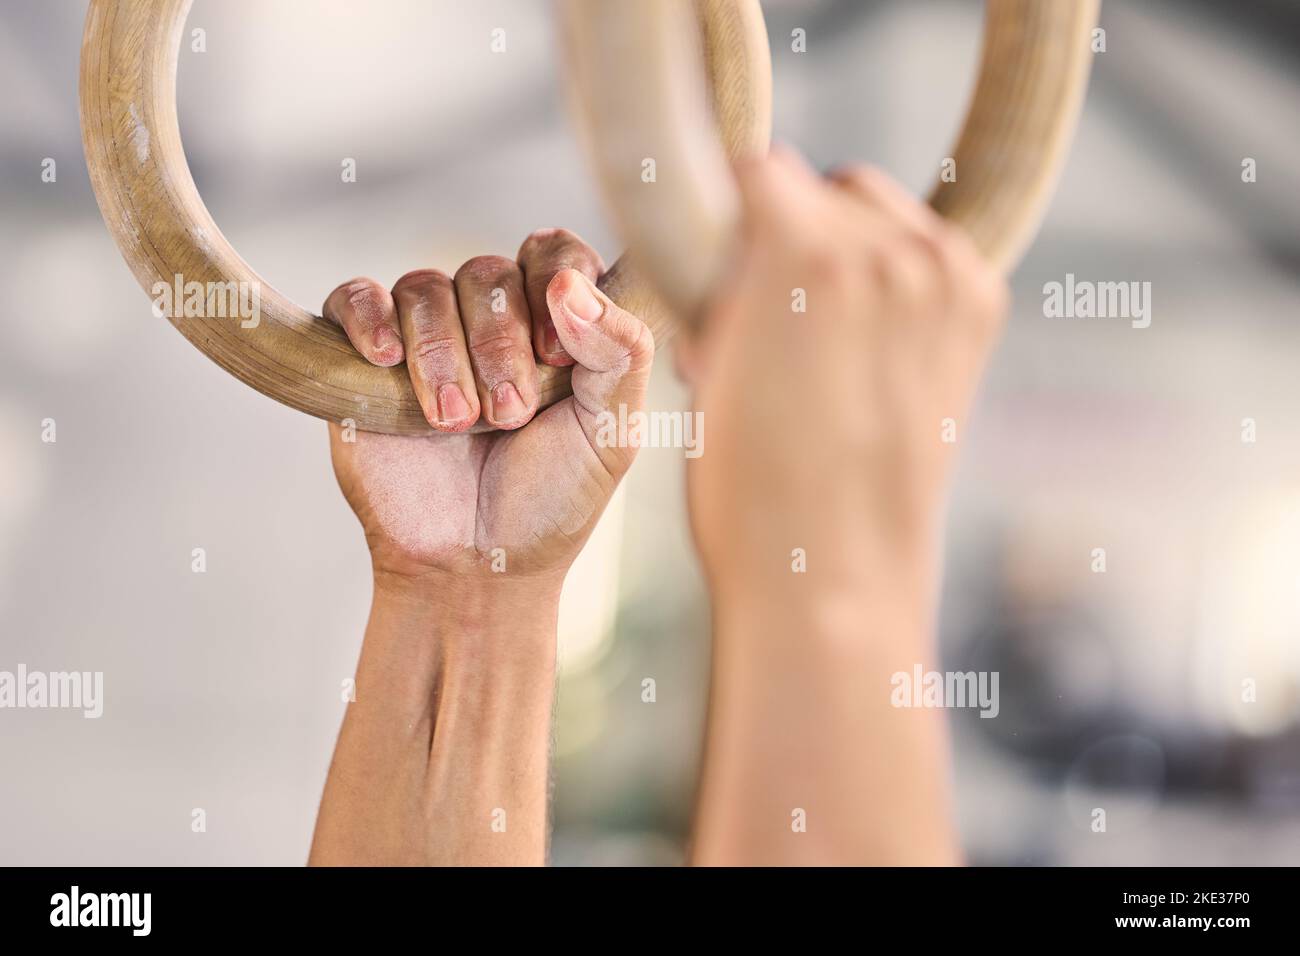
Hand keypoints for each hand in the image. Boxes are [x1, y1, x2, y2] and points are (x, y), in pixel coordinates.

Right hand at [323, 229, 653, 583]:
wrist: (473, 565)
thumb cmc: (550, 500)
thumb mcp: (611, 432)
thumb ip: (618, 351)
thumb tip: (569, 284)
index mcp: (557, 324)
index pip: (555, 253)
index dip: (554, 285)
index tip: (556, 358)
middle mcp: (491, 319)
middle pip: (486, 272)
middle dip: (497, 344)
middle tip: (508, 415)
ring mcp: (428, 336)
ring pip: (424, 289)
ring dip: (441, 355)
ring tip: (455, 421)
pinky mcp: (365, 359)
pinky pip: (354, 298)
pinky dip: (368, 318)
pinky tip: (386, 358)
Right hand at [684, 151, 1002, 865]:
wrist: (834, 571)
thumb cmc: (748, 485)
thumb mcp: (706, 361)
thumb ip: (727, 274)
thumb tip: (744, 239)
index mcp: (805, 252)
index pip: (760, 170)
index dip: (729, 212)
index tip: (720, 251)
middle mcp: (890, 251)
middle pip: (826, 184)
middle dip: (791, 226)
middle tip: (767, 301)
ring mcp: (947, 281)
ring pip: (881, 212)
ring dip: (847, 244)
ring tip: (819, 324)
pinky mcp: (976, 312)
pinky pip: (927, 252)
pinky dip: (896, 274)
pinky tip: (865, 338)